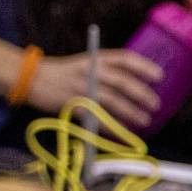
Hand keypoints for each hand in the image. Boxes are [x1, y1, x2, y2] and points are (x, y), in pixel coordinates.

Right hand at [27, 49, 164, 128]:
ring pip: (111, 100)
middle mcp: (89, 71)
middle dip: (141, 94)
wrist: (32, 78)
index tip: (159, 77)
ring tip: (144, 120)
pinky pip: (95, 117)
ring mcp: (80, 88)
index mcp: (94, 58)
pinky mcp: (72, 104)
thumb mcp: (84, 63)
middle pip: (121, 81)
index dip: (144, 67)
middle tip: (155, 104)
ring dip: (130, 112)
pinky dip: (109, 126)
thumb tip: (135, 85)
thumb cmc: (63, 72)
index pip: (124, 59)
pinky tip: (121, 132)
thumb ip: (106, 70)